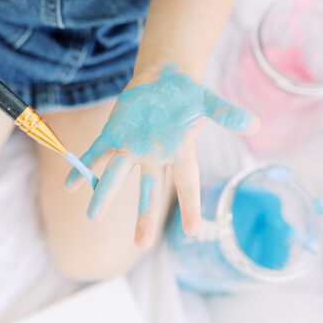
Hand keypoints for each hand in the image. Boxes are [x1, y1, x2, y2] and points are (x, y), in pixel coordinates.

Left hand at [65, 63, 258, 248]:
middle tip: (141, 243)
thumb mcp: (208, 102)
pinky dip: (84, 167)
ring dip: (103, 194)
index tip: (193, 232)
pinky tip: (69, 183)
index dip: (190, 206)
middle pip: (149, 190)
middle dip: (144, 216)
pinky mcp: (115, 135)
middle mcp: (154, 156)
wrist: (162, 79)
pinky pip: (97, 154)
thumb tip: (253, 123)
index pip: (187, 183)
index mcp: (179, 152)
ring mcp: (132, 148)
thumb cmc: (188, 94)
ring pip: (117, 175)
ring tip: (92, 216)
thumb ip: (227, 114)